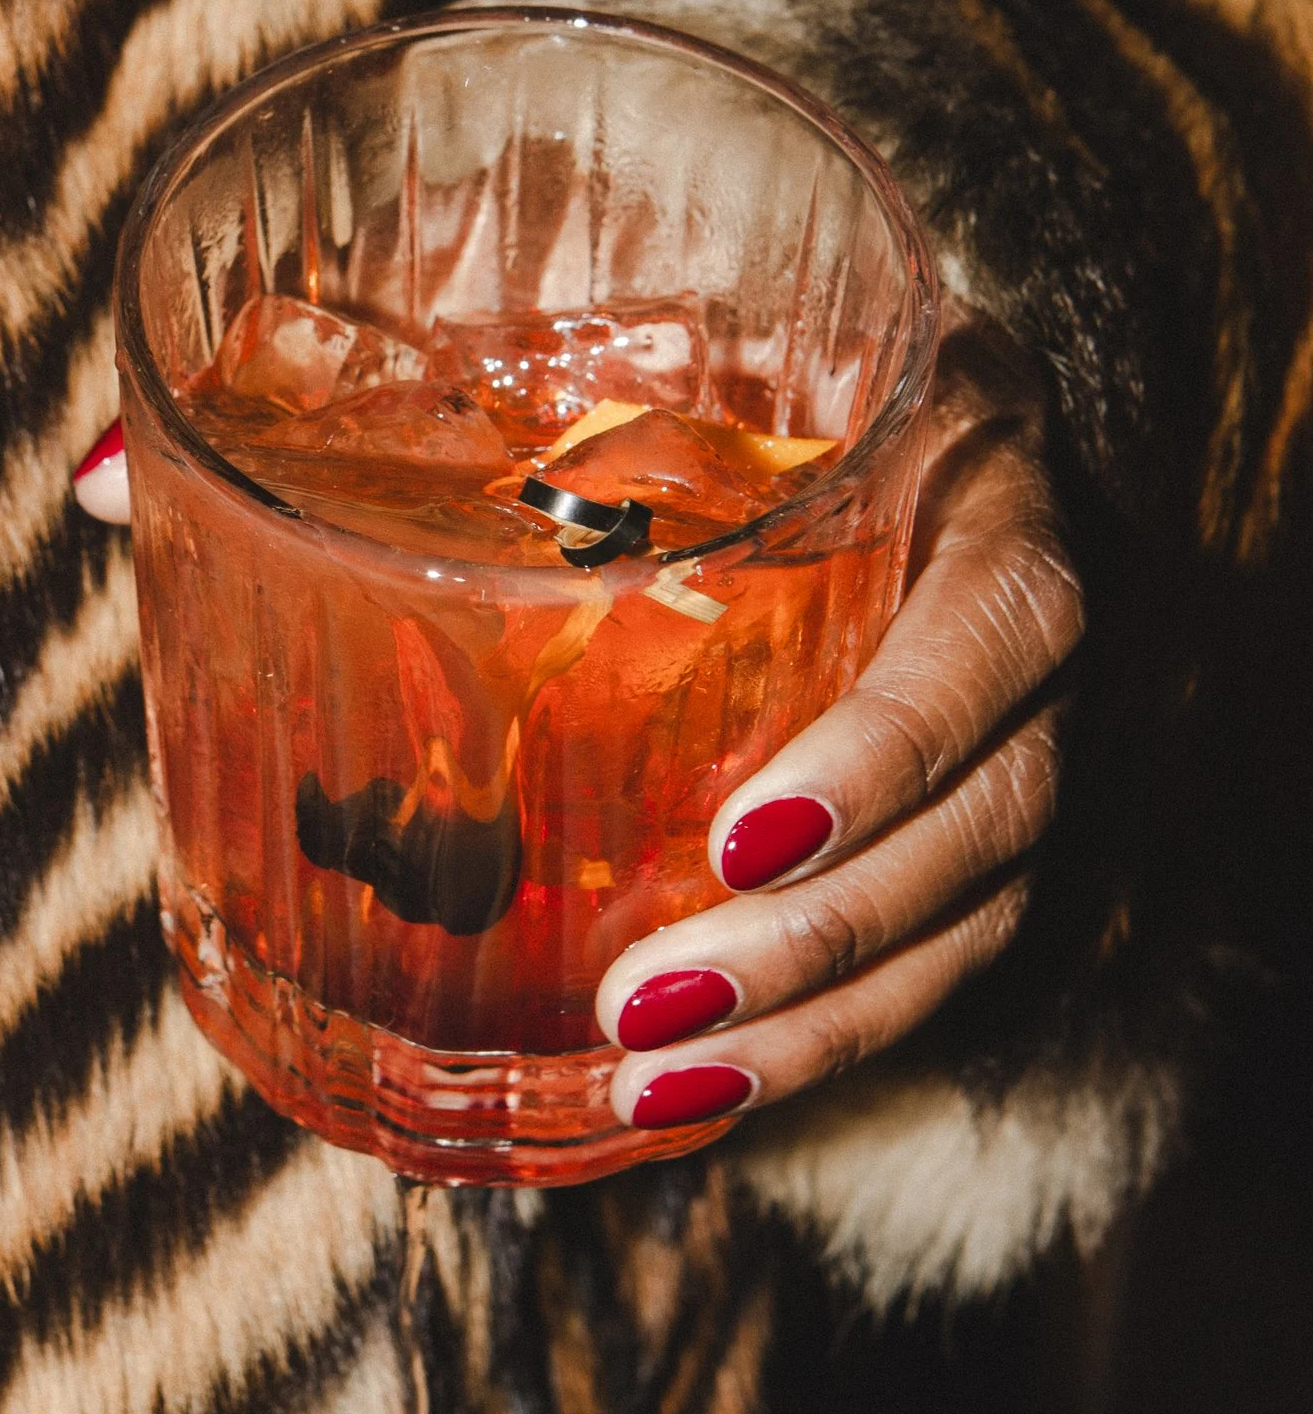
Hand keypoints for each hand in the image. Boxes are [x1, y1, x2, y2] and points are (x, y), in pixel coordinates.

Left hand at [596, 329, 1083, 1135]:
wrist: (881, 379)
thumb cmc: (769, 344)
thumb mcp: (713, 316)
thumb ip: (601, 358)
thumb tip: (368, 398)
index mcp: (993, 484)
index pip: (994, 638)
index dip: (886, 753)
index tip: (745, 839)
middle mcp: (1045, 633)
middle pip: (991, 822)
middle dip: (820, 938)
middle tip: (649, 1006)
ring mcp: (1034, 747)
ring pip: (972, 925)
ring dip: (815, 1027)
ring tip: (654, 1089)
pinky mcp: (988, 842)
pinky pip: (934, 969)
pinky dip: (817, 1044)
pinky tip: (691, 1097)